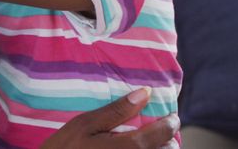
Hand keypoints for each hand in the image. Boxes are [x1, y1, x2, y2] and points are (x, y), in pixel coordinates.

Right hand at [40, 88, 179, 148]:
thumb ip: (117, 110)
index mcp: (129, 147)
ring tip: (151, 143)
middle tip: (160, 131)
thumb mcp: (86, 124)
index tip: (171, 116)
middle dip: (168, 140)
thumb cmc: (65, 148)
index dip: (171, 123)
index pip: (164, 134)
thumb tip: (145, 93)